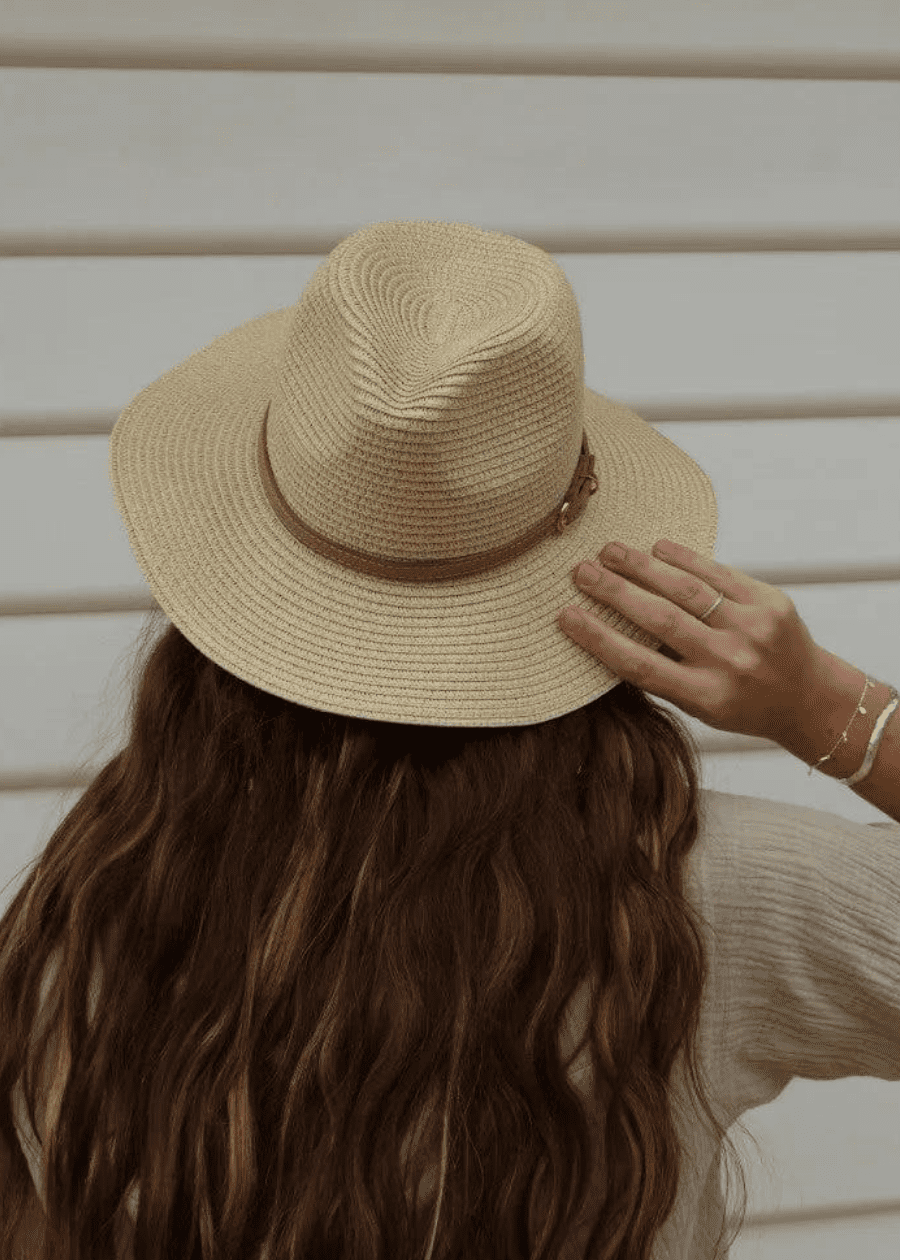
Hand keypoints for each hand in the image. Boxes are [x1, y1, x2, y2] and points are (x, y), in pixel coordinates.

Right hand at [558, 539, 822, 744]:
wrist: (807, 698)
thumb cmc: (740, 704)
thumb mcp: (699, 705)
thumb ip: (662, 673)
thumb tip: (608, 628)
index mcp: (706, 697)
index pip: (640, 664)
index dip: (598, 638)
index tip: (565, 615)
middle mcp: (730, 663)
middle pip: (660, 620)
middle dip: (614, 591)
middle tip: (580, 571)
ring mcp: (753, 630)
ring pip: (687, 590)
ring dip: (642, 567)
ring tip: (609, 551)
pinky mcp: (771, 603)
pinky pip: (719, 574)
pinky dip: (685, 558)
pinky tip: (656, 547)